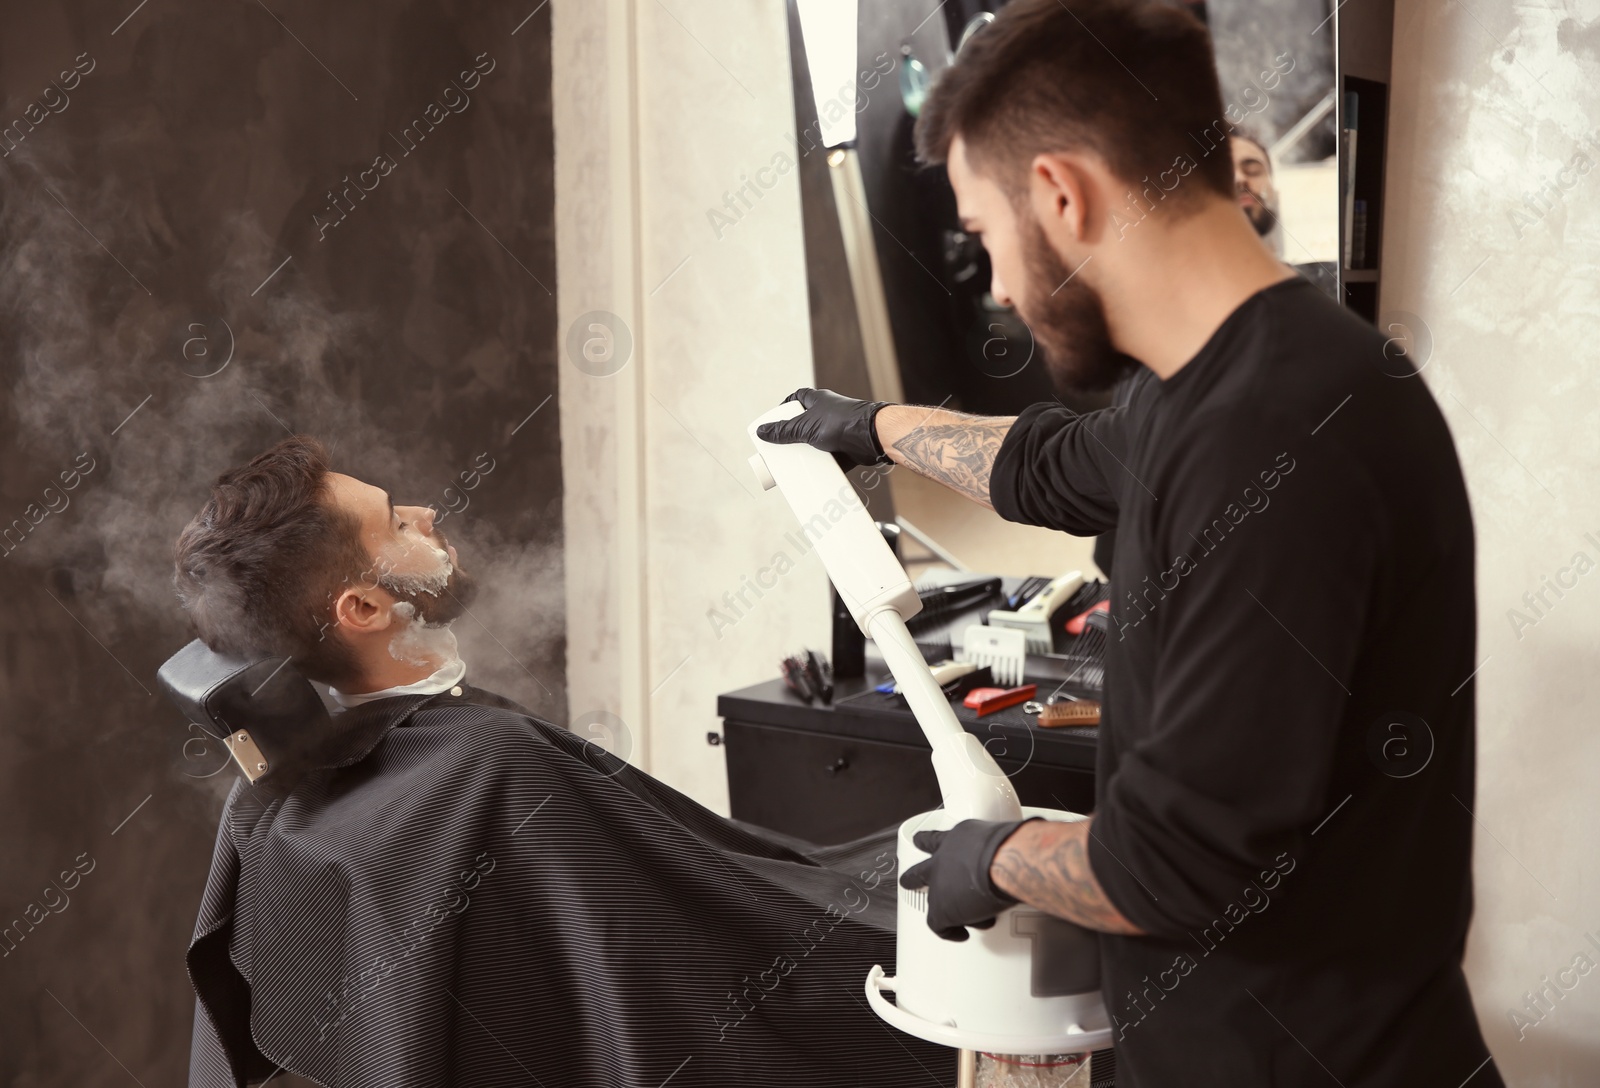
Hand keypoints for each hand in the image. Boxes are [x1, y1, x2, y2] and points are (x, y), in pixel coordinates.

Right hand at [755, 388, 891, 470]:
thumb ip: (784, 431)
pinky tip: (811, 474)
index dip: (784, 408)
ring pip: (816, 442)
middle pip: (803, 424)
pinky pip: (829, 457)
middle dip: (793, 437)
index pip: (795, 398)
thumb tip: (763, 432)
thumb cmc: (842, 422)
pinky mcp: (844, 448)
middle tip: (780, 448)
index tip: (774, 421)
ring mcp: (837, 430)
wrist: (872, 436)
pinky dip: (821, 465)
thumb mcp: (805, 427)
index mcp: (817, 400)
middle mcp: (827, 413)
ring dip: (807, 453)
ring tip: (793, 464)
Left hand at [898, 817, 1038, 940]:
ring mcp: (939, 884)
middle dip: (913, 878)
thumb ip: (1004, 847)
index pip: (939, 838)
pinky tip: (961, 934)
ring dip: (943, 910)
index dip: (929, 842)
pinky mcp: (942, 909)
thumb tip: (1026, 849)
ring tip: (951, 921)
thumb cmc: (1012, 847)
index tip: (920, 841)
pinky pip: (939, 926)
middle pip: (920, 870)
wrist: (1005, 861)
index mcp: (959, 837)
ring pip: (932, 901)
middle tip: (908, 881)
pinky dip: (951, 932)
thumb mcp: (1005, 838)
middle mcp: (944, 858)